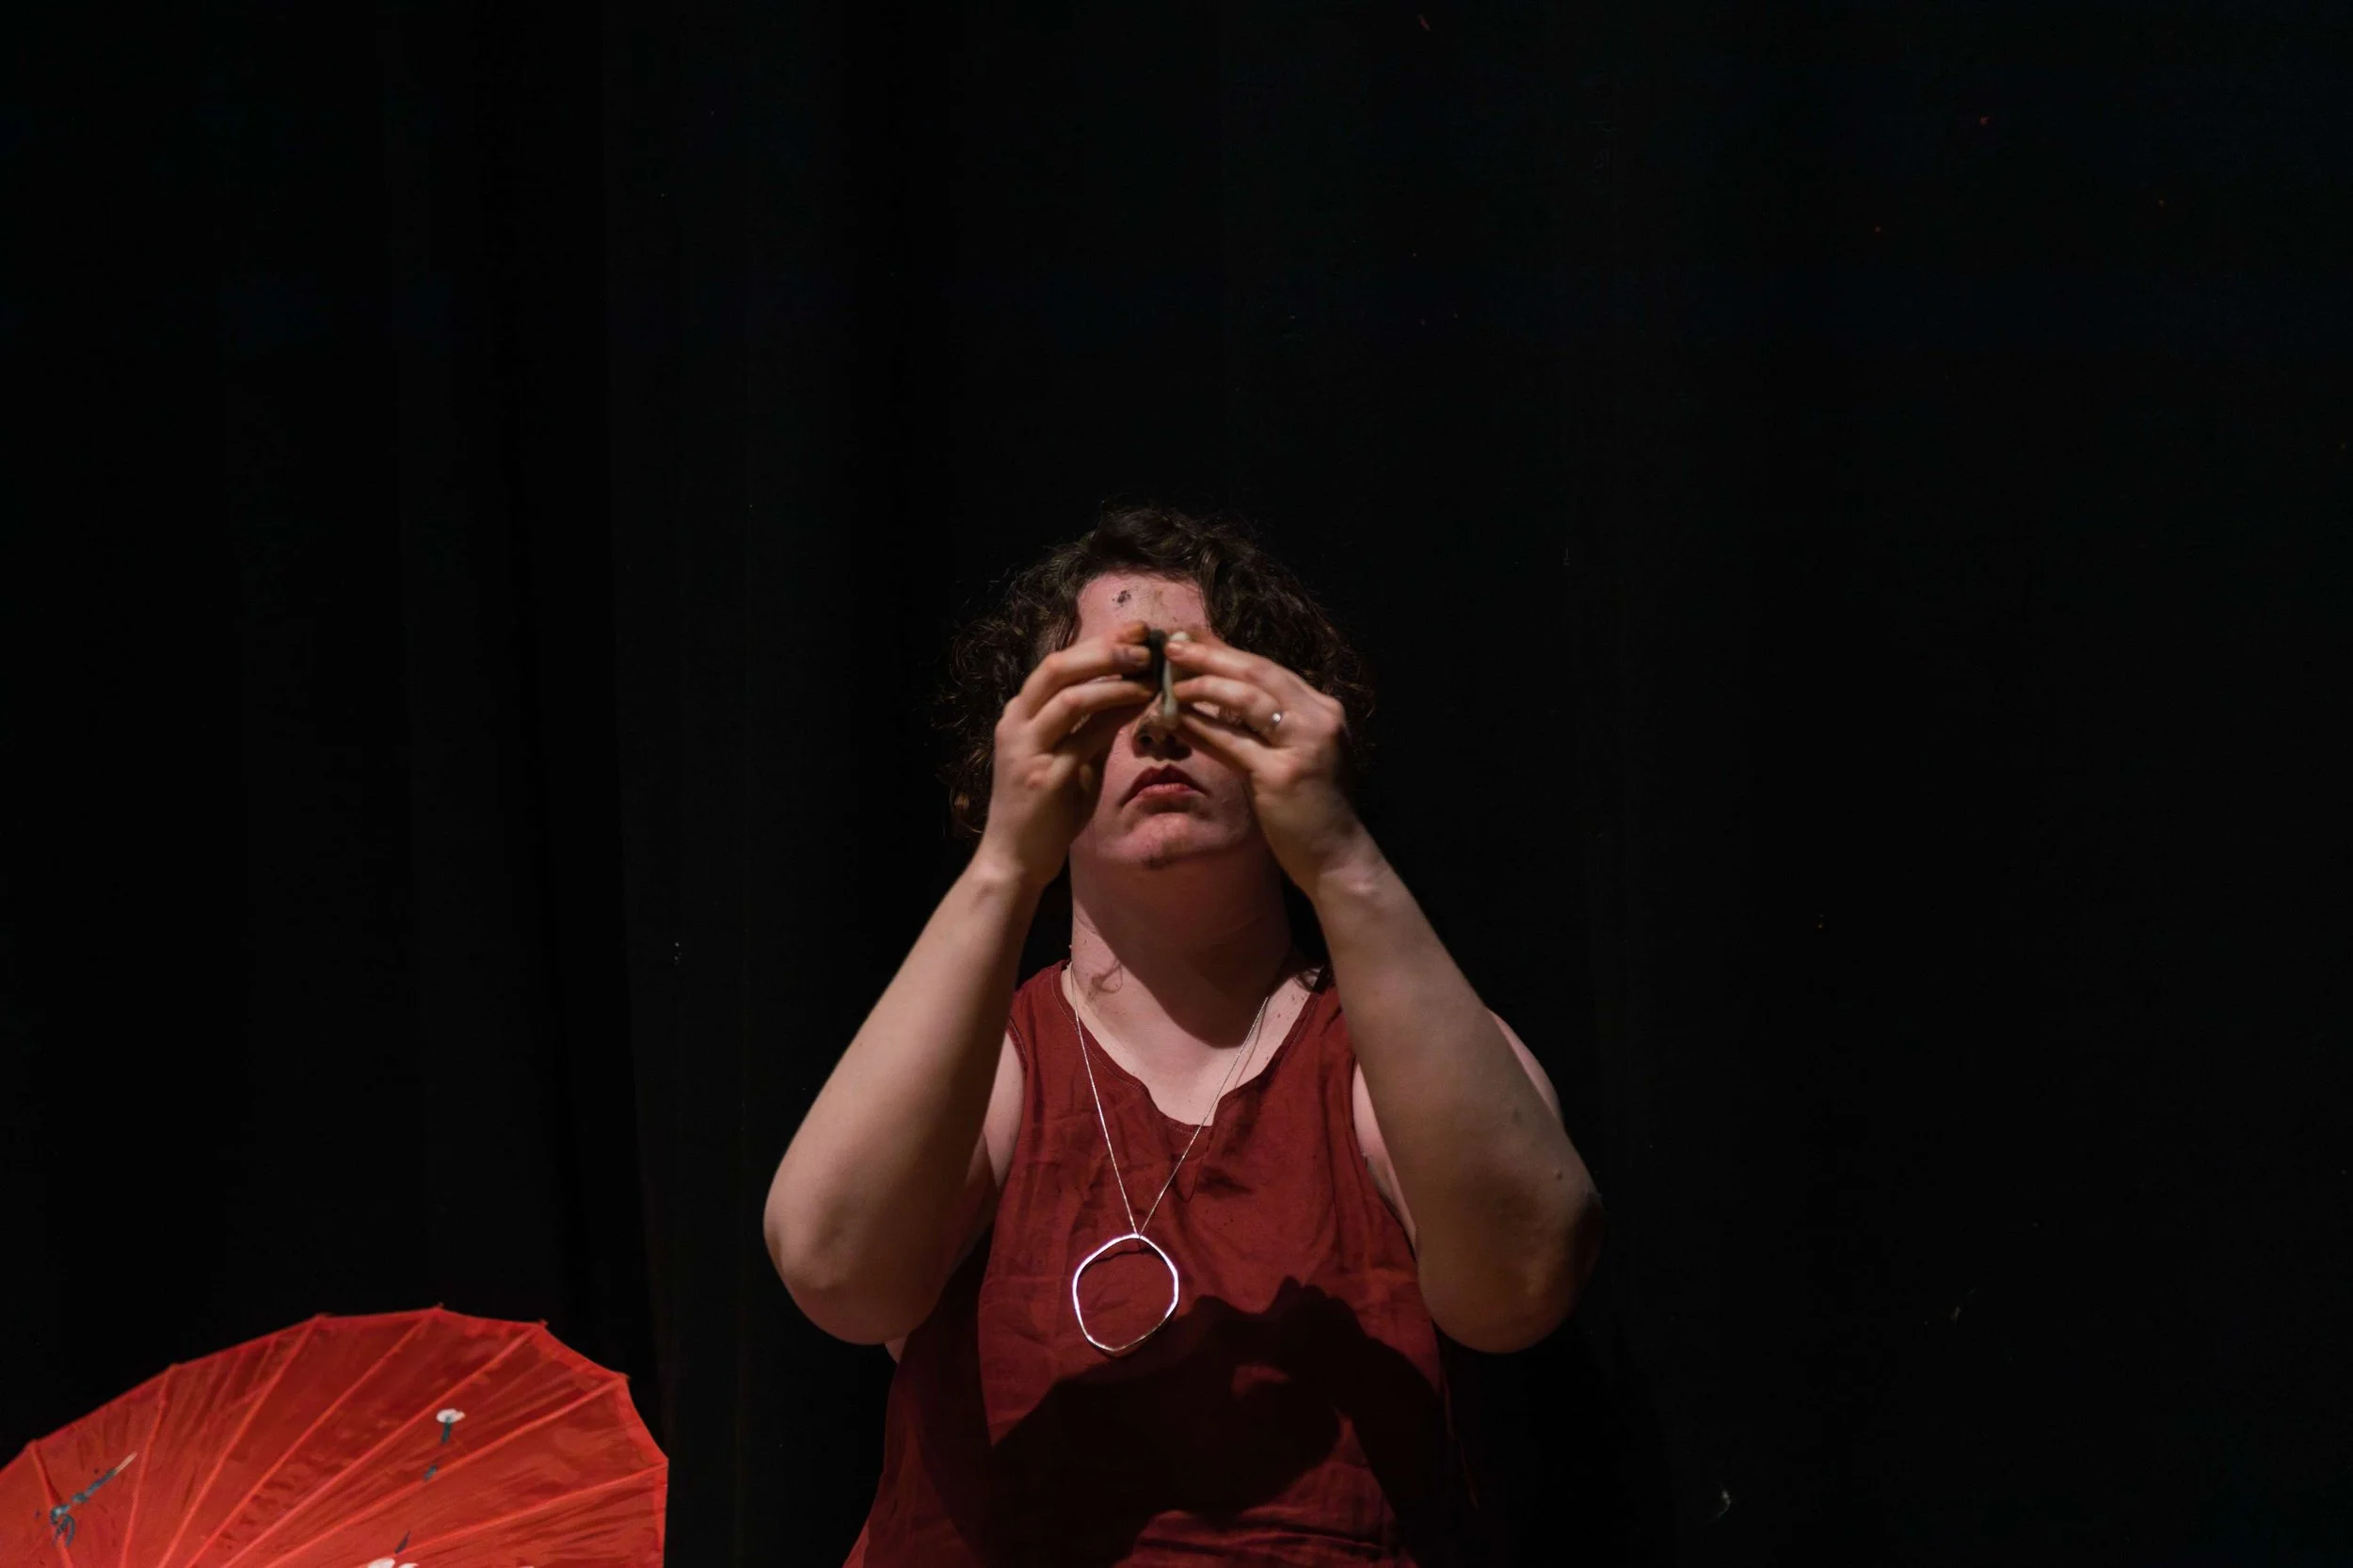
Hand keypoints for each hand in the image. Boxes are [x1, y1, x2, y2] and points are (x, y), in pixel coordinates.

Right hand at [976, 622, 1155, 889]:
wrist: (1016, 858)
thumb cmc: (1046, 812)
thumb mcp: (1071, 761)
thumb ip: (1091, 731)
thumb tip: (1128, 699)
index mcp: (1021, 714)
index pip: (1058, 664)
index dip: (1098, 643)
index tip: (1136, 631)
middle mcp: (1017, 724)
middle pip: (1057, 668)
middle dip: (1103, 650)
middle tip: (1144, 641)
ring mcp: (1027, 749)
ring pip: (1068, 697)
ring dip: (1112, 679)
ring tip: (1149, 671)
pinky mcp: (1043, 777)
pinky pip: (1083, 737)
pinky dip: (1115, 716)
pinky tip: (1142, 706)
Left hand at [1163, 627, 1374, 890]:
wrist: (1336, 856)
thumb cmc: (1310, 808)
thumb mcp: (1293, 754)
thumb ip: (1265, 725)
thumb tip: (1217, 695)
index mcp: (1323, 708)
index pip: (1268, 668)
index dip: (1226, 651)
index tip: (1192, 639)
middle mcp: (1319, 718)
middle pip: (1257, 672)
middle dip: (1210, 656)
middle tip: (1173, 647)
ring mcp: (1304, 744)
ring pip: (1244, 699)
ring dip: (1201, 687)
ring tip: (1168, 684)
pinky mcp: (1283, 774)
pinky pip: (1231, 742)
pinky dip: (1199, 728)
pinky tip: (1173, 722)